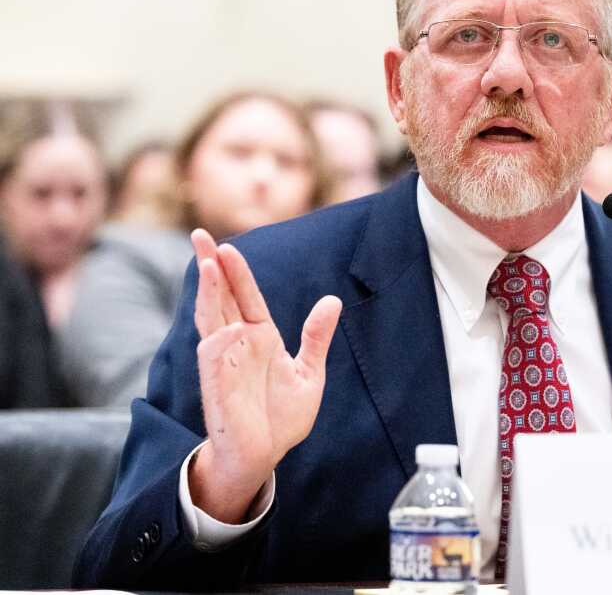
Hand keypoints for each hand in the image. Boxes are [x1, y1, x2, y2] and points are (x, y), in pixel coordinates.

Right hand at [187, 229, 341, 523]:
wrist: (266, 456)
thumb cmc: (281, 417)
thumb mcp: (309, 373)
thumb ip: (317, 337)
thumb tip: (332, 300)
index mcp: (260, 337)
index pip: (246, 296)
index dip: (237, 272)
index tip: (227, 246)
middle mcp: (237, 344)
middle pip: (221, 298)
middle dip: (211, 267)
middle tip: (200, 235)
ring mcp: (224, 362)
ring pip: (212, 319)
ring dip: (209, 293)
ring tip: (209, 263)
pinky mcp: (217, 385)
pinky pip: (214, 356)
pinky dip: (217, 339)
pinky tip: (225, 325)